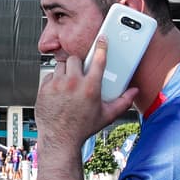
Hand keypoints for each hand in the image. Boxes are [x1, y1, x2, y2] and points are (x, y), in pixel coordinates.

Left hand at [35, 36, 138, 152]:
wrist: (60, 139)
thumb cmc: (82, 129)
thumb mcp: (106, 116)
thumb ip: (123, 102)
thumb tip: (134, 92)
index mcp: (91, 87)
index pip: (98, 59)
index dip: (101, 47)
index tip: (102, 40)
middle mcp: (73, 83)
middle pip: (76, 59)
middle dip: (79, 65)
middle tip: (80, 74)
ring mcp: (57, 85)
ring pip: (62, 65)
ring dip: (66, 71)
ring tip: (69, 83)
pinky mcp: (45, 88)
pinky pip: (50, 75)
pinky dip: (54, 80)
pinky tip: (59, 90)